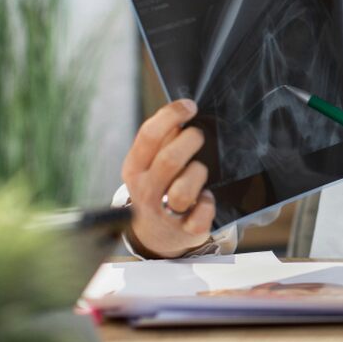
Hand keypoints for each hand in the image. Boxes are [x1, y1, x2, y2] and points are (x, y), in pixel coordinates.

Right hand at [120, 99, 215, 257]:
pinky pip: (201, 215)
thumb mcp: (149, 165)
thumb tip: (181, 112)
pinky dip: (208, 204)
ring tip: (199, 172)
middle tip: (199, 136)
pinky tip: (205, 198)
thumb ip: (161, 141)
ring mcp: (164, 214)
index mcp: (134, 168)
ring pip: (183, 191)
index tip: (190, 106)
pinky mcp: (186, 231)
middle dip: (190, 141)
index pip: (149, 136)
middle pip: (169, 160)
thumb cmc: (158, 188)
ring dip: (197, 175)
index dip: (171, 116)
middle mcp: (145, 191)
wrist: (155, 235)